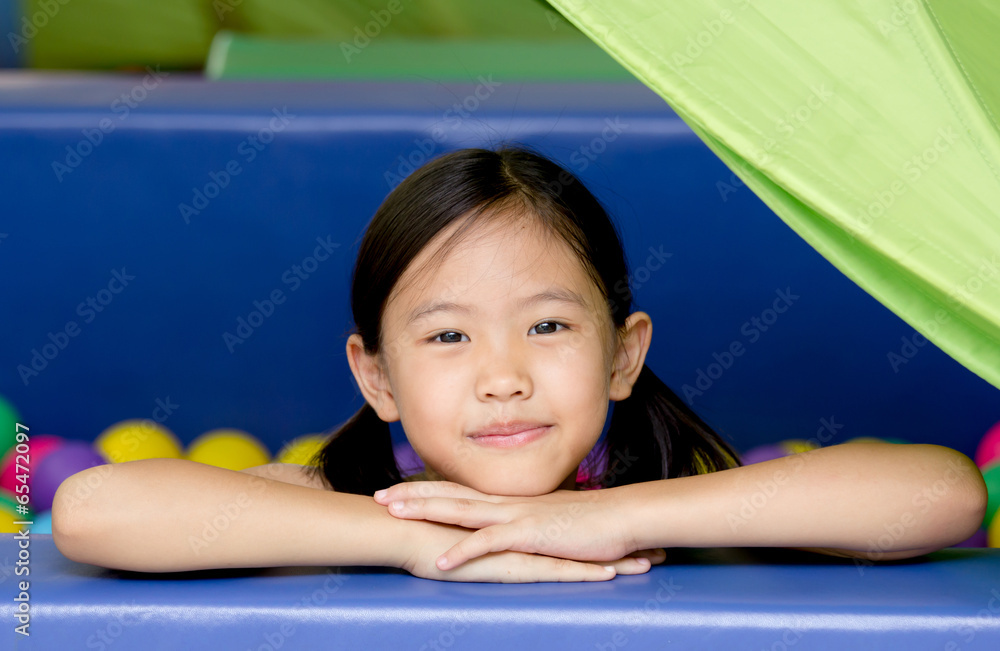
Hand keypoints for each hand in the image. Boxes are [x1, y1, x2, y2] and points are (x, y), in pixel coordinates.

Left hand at [375, 481, 665, 571]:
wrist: (623, 518)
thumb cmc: (591, 523)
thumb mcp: (550, 521)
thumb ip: (528, 523)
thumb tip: (512, 530)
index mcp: (511, 500)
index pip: (461, 491)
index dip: (428, 489)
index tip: (399, 489)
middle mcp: (508, 503)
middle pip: (451, 495)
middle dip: (413, 495)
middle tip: (378, 495)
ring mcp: (516, 517)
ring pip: (461, 511)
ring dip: (425, 512)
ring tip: (394, 515)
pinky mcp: (529, 536)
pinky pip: (489, 545)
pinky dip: (462, 553)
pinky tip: (439, 563)